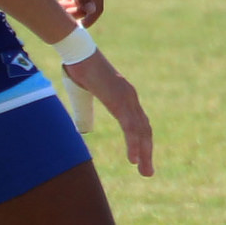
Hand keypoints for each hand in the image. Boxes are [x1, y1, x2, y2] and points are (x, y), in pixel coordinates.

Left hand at [35, 0, 104, 25]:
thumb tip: (91, 9)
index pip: (97, 8)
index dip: (88, 20)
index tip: (75, 28)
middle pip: (90, 6)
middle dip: (77, 14)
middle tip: (61, 16)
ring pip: (83, 1)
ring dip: (73, 9)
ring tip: (58, 9)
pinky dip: (70, 2)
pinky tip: (59, 3)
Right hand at [64, 49, 153, 176]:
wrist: (77, 52)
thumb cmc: (78, 69)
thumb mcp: (82, 97)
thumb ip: (85, 113)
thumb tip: (83, 129)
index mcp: (124, 96)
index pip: (138, 123)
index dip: (141, 141)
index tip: (141, 158)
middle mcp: (130, 98)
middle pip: (144, 130)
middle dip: (147, 152)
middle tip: (147, 172)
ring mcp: (127, 98)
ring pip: (140, 131)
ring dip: (144, 153)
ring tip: (144, 172)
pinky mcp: (120, 100)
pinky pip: (129, 127)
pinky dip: (133, 144)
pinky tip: (133, 159)